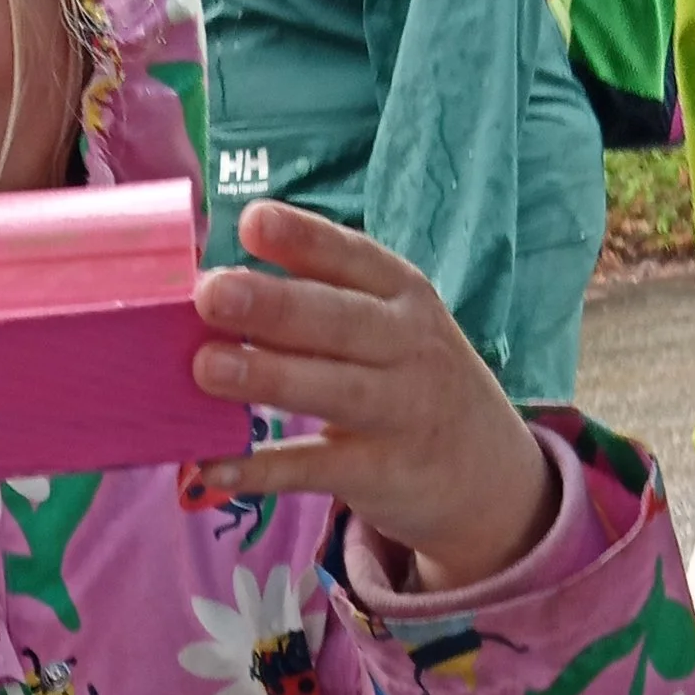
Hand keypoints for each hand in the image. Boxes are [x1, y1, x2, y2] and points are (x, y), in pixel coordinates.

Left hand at [191, 202, 558, 592]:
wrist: (490, 471)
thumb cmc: (411, 379)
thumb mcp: (391, 327)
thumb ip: (320, 302)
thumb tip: (215, 283)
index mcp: (403, 295)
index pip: (354, 257)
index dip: (304, 239)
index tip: (251, 222)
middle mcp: (409, 346)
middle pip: (339, 320)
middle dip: (275, 305)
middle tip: (211, 293)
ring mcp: (402, 410)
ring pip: (333, 390)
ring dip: (268, 377)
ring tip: (205, 367)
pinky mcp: (384, 472)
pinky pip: (317, 468)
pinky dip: (265, 469)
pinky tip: (213, 465)